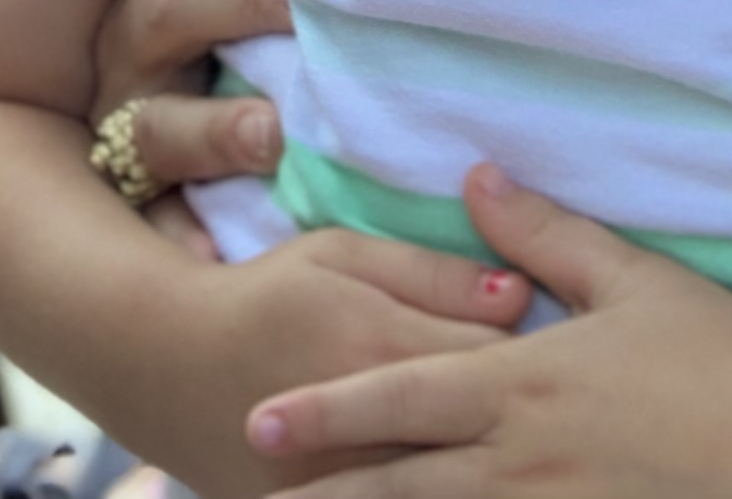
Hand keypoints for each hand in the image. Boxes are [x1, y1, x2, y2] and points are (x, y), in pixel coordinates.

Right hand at [91, 0, 291, 238]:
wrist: (187, 116)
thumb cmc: (258, 35)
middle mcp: (140, 40)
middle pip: (172, 4)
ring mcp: (137, 120)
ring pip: (156, 123)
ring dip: (212, 130)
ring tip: (269, 136)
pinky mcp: (143, 196)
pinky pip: (154, 219)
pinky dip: (182, 237)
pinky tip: (213, 256)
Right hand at [150, 219, 536, 497]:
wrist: (170, 365)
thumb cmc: (269, 296)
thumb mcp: (342, 256)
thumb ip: (430, 274)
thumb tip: (519, 293)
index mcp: (387, 349)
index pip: (503, 359)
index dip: (542, 356)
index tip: (561, 347)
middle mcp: (379, 427)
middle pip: (490, 435)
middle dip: (529, 424)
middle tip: (551, 415)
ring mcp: (353, 483)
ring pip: (457, 485)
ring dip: (495, 472)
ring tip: (527, 460)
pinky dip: (441, 492)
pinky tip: (465, 482)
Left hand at [244, 167, 731, 498]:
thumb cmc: (728, 359)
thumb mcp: (634, 281)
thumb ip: (543, 234)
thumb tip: (476, 174)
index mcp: (525, 384)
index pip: (402, 398)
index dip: (325, 411)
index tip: (260, 419)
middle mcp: (528, 460)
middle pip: (401, 486)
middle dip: (323, 494)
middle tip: (250, 487)